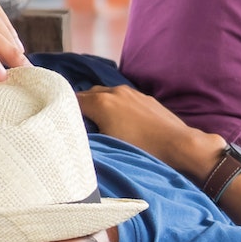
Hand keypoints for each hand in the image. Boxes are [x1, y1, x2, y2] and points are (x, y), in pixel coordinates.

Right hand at [74, 84, 223, 179]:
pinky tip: (119, 120)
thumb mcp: (109, 144)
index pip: (72, 100)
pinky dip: (114, 105)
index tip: (60, 121)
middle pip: (88, 94)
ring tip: (97, 122)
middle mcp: (115, 92)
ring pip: (106, 94)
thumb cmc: (144, 149)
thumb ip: (89, 133)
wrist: (180, 146)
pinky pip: (122, 97)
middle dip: (81, 107)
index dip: (64, 110)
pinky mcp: (145, 98)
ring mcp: (132, 93)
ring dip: (98, 105)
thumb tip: (76, 131)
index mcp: (102, 102)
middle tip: (76, 123)